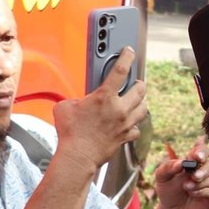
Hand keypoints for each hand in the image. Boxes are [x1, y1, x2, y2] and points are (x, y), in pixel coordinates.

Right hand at [51, 48, 146, 171]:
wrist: (78, 156)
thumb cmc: (70, 133)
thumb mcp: (65, 107)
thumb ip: (75, 100)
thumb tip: (78, 103)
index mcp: (104, 97)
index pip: (120, 71)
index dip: (126, 58)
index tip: (129, 52)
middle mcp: (119, 109)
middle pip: (140, 89)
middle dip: (138, 84)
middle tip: (135, 82)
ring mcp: (125, 123)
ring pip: (144, 108)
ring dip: (141, 102)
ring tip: (136, 100)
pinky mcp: (126, 136)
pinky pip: (137, 128)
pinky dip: (135, 125)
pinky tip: (130, 124)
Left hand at [153, 141, 208, 208]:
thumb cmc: (168, 192)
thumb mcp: (162, 178)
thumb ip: (168, 167)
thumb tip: (181, 162)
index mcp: (193, 163)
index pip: (203, 151)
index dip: (202, 151)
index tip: (196, 156)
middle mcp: (204, 172)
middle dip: (203, 170)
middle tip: (193, 176)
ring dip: (200, 183)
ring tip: (187, 188)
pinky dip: (203, 192)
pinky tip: (193, 194)